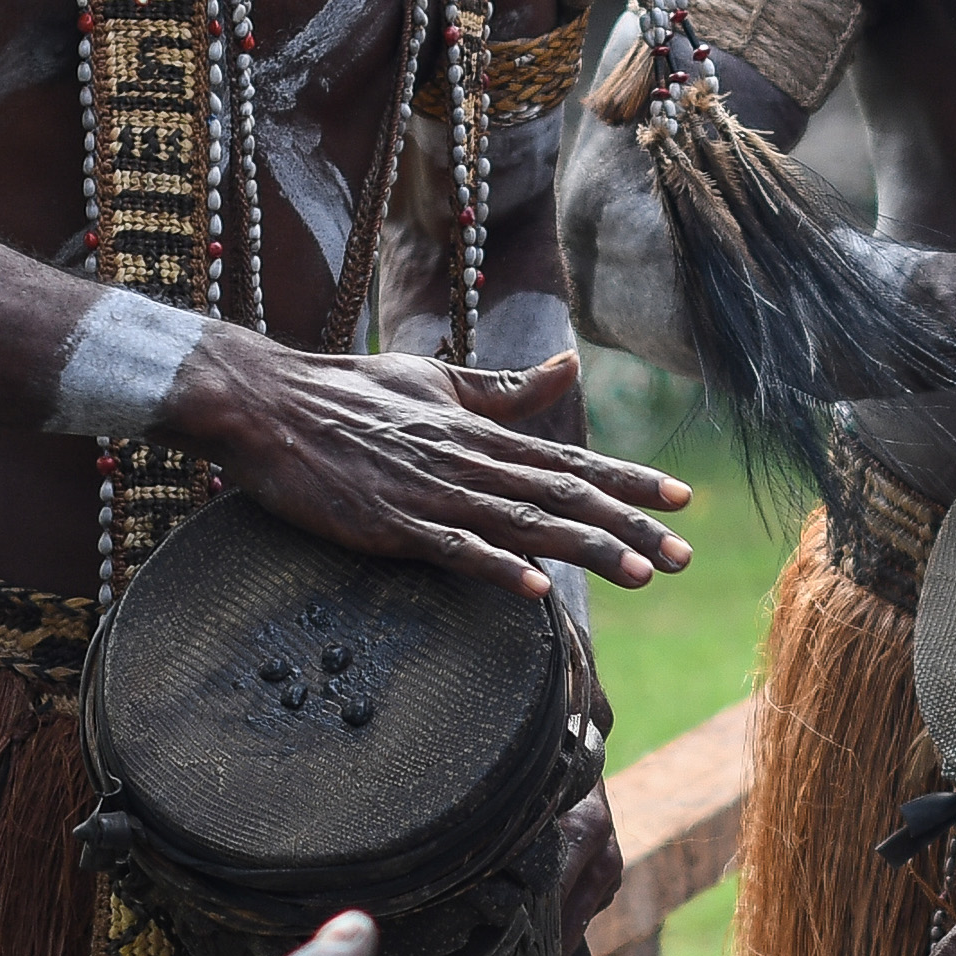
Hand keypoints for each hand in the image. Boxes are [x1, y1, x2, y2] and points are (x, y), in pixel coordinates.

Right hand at [183, 335, 695, 592]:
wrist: (268, 403)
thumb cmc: (348, 391)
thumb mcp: (435, 379)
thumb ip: (504, 386)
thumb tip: (567, 366)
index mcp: (482, 432)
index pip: (572, 459)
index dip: (631, 480)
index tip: (683, 497)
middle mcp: (469, 461)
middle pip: (565, 497)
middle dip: (632, 526)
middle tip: (687, 555)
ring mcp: (431, 493)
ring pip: (525, 523)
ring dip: (588, 550)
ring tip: (642, 573)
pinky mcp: (390, 522)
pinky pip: (453, 548)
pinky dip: (497, 566)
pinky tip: (537, 589)